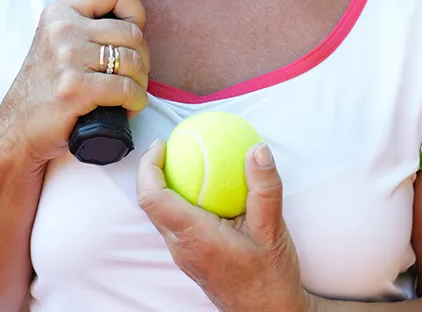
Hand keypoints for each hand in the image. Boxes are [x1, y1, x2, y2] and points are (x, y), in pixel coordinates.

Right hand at [0, 0, 148, 165]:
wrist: (15, 130)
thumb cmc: (44, 88)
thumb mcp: (56, 41)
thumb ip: (87, 24)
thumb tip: (135, 23)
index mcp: (60, 11)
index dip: (134, 11)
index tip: (132, 36)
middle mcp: (63, 29)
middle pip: (132, 32)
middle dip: (142, 58)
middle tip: (135, 77)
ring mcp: (68, 57)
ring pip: (133, 61)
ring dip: (141, 82)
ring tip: (131, 93)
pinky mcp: (75, 88)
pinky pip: (125, 88)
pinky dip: (135, 101)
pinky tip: (128, 107)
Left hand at [137, 140, 311, 311]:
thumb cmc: (270, 278)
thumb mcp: (273, 230)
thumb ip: (264, 188)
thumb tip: (257, 149)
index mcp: (194, 238)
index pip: (153, 198)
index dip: (148, 167)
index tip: (161, 144)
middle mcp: (182, 247)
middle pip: (151, 204)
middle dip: (153, 170)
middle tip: (171, 144)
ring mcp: (185, 254)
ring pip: (161, 213)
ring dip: (165, 184)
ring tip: (185, 158)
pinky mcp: (192, 256)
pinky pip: (176, 221)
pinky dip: (181, 197)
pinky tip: (205, 186)